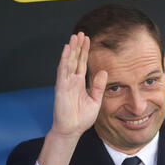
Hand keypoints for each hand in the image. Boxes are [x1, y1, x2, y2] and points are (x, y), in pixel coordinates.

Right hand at [38, 32, 107, 164]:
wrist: (72, 130)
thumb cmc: (82, 119)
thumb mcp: (95, 101)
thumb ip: (98, 87)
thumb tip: (103, 72)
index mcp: (79, 84)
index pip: (82, 64)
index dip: (85, 52)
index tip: (88, 40)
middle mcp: (71, 81)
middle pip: (75, 60)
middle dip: (78, 47)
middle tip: (81, 33)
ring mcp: (65, 83)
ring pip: (68, 62)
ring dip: (71, 49)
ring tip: (74, 37)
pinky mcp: (60, 88)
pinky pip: (62, 71)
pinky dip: (64, 59)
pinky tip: (66, 49)